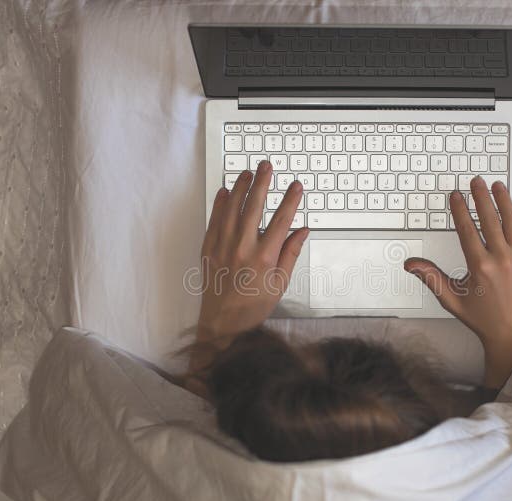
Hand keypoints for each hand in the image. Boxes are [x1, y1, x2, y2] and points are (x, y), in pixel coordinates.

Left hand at [197, 161, 307, 346]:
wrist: (222, 323)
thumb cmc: (253, 306)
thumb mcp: (280, 284)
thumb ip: (291, 254)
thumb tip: (302, 231)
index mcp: (264, 257)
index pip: (281, 220)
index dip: (290, 200)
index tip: (296, 186)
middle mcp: (242, 248)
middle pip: (254, 206)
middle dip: (262, 183)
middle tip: (267, 166)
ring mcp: (223, 247)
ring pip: (232, 208)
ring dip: (240, 187)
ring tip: (247, 172)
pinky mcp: (209, 249)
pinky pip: (214, 220)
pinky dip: (220, 204)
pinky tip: (224, 191)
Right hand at [404, 176, 511, 388]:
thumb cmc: (481, 317)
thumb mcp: (451, 299)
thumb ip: (431, 277)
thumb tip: (410, 264)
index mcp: (480, 266)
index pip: (468, 228)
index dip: (460, 209)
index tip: (456, 195)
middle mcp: (502, 260)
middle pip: (491, 218)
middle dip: (481, 197)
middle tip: (476, 181)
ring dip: (504, 200)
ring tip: (497, 185)